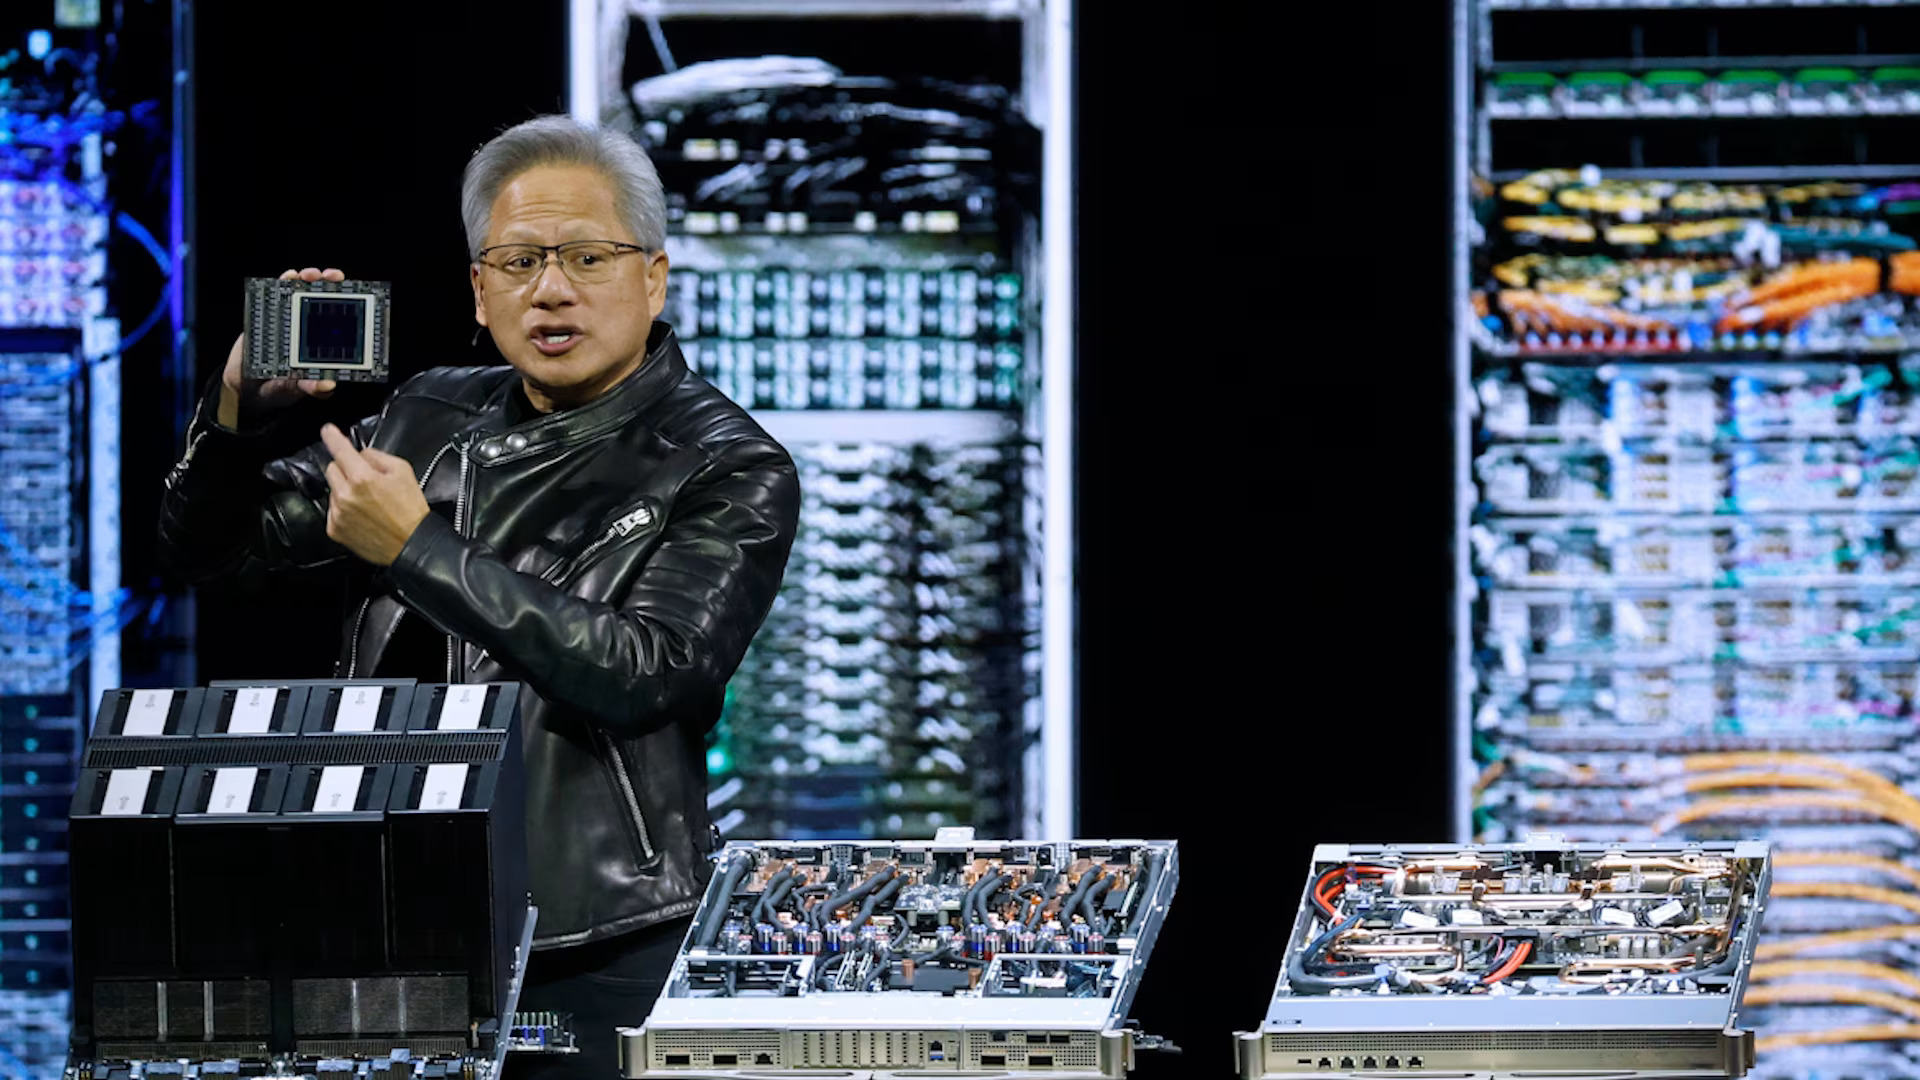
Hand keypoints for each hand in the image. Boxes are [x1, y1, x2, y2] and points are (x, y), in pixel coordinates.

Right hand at [217, 267, 343, 428]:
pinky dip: (283, 282)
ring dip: (307, 277)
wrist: (243, 388)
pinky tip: (288, 276)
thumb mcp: (297, 389)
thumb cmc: (278, 387)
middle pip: (322, 298)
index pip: (339, 318)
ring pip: (301, 291)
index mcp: (320, 342)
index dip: (349, 304)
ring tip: (309, 275)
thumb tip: (328, 386)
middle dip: (329, 282)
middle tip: (333, 277)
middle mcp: (306, 327)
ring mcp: (287, 318)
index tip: (357, 295)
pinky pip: (275, 294)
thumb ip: (311, 387)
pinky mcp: (266, 316)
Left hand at [319, 423, 430, 566]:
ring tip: (368, 503)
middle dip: (345, 469)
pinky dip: (343, 509)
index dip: (332, 436)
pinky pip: (332, 509)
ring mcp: (337, 513)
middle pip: (332, 468)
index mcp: (362, 477)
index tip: (327, 430)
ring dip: (345, 490)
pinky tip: (362, 515)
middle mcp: (345, 495)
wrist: (411, 544)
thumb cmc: (410, 510)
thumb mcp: (403, 471)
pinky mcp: (334, 529)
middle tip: (365, 480)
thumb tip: (360, 454)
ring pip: (332, 489)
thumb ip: (377, 456)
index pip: (340, 449)